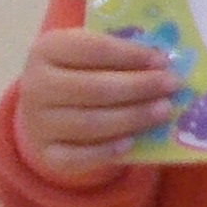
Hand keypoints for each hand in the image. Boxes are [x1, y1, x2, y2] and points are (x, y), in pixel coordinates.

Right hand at [15, 25, 177, 185]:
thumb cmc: (80, 73)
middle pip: (93, 88)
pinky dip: (106, 151)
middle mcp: (35, 85)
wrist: (46, 111)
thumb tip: (163, 61)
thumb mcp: (91, 54)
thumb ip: (121, 52)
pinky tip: (131, 142)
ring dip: (132, 117)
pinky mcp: (46, 154)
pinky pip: (78, 157)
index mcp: (47, 50)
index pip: (92, 49)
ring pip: (89, 123)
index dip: (130, 54)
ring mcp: (38, 122)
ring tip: (163, 110)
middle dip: (138, 87)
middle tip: (171, 86)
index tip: (162, 59)